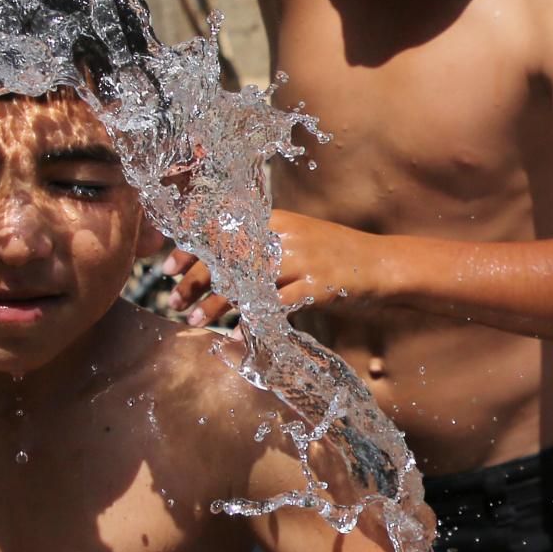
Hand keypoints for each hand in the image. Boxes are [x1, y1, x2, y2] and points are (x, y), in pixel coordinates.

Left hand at [161, 209, 386, 327]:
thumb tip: (220, 262)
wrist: (384, 264)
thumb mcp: (298, 238)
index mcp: (275, 220)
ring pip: (244, 281)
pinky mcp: (316, 288)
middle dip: (194, 279)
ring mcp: (301, 262)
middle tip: (173, 299)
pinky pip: (275, 305)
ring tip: (192, 318)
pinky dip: (252, 319)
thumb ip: (263, 247)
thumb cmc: (337, 255)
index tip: (168, 267)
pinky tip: (236, 331)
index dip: (191, 247)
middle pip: (226, 255)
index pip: (221, 228)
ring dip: (214, 303)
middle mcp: (284, 236)